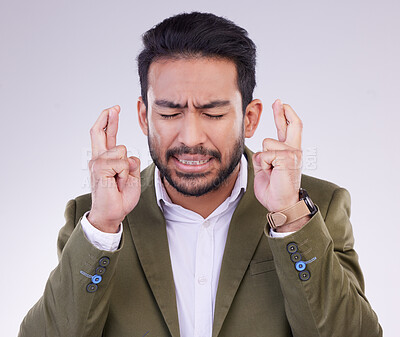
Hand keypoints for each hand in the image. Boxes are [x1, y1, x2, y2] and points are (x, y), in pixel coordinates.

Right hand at [87, 106, 140, 232]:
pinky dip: (124, 173)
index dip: (110, 122)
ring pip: (120, 150)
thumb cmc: (120, 197)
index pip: (106, 136)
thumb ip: (130, 163)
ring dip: (126, 167)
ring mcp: (97, 163)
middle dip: (107, 117)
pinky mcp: (98, 169)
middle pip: (98, 132)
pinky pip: (120, 162)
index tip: (114, 109)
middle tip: (115, 107)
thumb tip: (129, 156)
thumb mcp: (131, 176)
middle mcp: (99, 159)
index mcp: (107, 159)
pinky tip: (117, 182)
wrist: (113, 213)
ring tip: (120, 181)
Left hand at [253, 99, 303, 229]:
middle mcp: (294, 150)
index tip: (281, 105)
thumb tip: (262, 145)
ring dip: (262, 158)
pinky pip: (265, 154)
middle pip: (292, 125)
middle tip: (278, 101)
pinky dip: (263, 165)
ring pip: (267, 143)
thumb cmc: (273, 189)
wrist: (280, 204)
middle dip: (282, 112)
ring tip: (271, 171)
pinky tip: (272, 173)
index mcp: (289, 152)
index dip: (284, 116)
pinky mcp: (288, 158)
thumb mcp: (266, 167)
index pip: (289, 129)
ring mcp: (293, 153)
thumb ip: (266, 154)